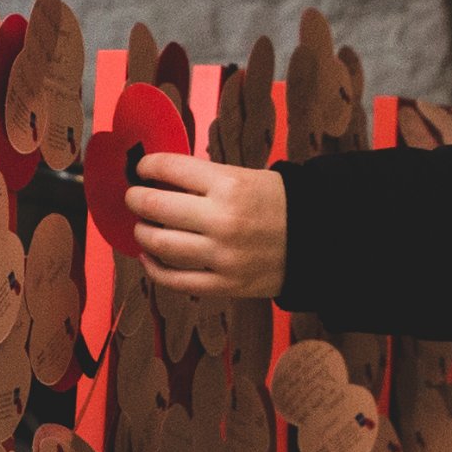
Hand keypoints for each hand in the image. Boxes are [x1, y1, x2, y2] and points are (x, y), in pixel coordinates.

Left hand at [124, 150, 285, 298]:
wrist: (318, 239)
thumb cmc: (278, 204)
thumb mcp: (245, 176)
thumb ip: (204, 179)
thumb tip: (159, 178)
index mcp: (229, 185)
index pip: (170, 168)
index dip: (147, 167)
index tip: (142, 170)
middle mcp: (223, 220)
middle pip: (156, 207)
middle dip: (136, 199)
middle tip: (133, 198)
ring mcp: (223, 256)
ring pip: (160, 245)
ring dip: (142, 234)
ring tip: (143, 228)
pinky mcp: (225, 284)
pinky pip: (175, 280)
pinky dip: (155, 269)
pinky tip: (151, 258)